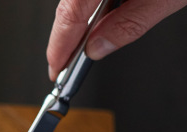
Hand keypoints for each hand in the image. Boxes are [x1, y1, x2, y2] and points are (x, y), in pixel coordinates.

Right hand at [47, 0, 186, 79]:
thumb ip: (129, 24)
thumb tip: (99, 47)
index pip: (69, 13)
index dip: (59, 46)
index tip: (57, 69)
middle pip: (72, 2)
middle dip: (69, 34)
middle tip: (68, 63)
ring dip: (84, 17)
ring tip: (89, 42)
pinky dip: (98, 1)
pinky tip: (106, 14)